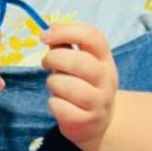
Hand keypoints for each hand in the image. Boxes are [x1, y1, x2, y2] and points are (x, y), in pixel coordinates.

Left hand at [41, 23, 117, 146]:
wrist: (100, 121)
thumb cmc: (83, 83)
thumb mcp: (80, 61)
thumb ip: (65, 44)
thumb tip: (50, 28)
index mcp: (105, 58)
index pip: (92, 36)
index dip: (67, 31)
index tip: (44, 36)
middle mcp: (106, 79)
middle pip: (79, 62)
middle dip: (54, 58)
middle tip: (45, 62)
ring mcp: (99, 102)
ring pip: (67, 86)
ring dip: (53, 83)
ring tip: (55, 85)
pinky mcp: (87, 121)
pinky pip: (61, 108)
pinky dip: (54, 104)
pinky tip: (59, 103)